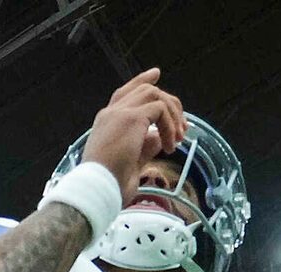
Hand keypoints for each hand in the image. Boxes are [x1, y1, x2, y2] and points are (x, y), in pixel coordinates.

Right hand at [83, 68, 187, 192]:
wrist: (97, 189)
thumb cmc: (109, 184)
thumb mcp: (131, 161)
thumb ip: (145, 146)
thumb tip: (160, 137)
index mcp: (106, 122)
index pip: (125, 93)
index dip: (141, 81)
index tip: (156, 73)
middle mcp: (110, 113)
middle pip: (144, 89)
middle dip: (169, 103)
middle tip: (183, 127)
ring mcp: (120, 113)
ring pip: (155, 94)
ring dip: (173, 114)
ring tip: (179, 138)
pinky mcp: (131, 117)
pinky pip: (160, 109)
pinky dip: (170, 126)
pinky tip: (171, 145)